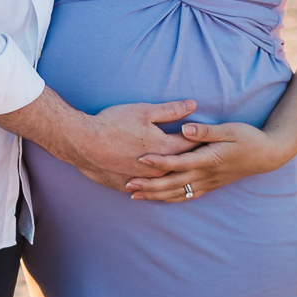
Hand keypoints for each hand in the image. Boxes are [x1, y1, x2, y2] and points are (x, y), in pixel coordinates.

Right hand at [67, 100, 197, 191]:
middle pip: (182, 166)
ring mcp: (143, 180)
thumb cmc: (113, 124)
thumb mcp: (143, 111)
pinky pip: (147, 190)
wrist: (83, 143)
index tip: (213, 139)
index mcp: (164, 148)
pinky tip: (160, 188)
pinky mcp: (128, 186)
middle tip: (208, 158)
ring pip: (166, 182)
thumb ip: (170, 110)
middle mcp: (158, 168)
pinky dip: (156, 188)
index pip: (192, 144)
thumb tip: (193, 105)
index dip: (203, 140)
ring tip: (187, 174)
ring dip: (177, 178)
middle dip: (195, 161)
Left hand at [125, 121, 291, 201]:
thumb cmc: (248, 138)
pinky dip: (170, 198)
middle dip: (150, 184)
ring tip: (134, 195)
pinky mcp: (210, 186)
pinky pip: (187, 196)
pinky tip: (157, 199)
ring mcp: (208, 183)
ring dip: (155, 194)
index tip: (140, 159)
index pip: (179, 162)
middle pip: (173, 183)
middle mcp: (206, 174)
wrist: (267, 155)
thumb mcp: (229, 129)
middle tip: (128, 184)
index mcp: (209, 159)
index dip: (159, 162)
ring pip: (178, 193)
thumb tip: (186, 129)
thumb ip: (206, 131)